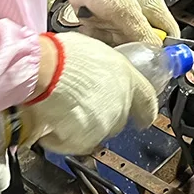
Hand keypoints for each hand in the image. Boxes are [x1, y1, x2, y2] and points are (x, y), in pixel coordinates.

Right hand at [22, 33, 157, 154]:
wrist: (46, 69)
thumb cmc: (62, 54)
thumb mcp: (91, 50)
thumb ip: (101, 68)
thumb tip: (95, 72)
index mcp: (126, 76)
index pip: (147, 100)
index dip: (145, 110)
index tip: (144, 118)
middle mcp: (121, 102)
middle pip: (117, 118)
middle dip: (101, 114)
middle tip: (79, 102)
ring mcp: (106, 122)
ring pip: (97, 132)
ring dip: (82, 125)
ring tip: (60, 108)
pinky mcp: (88, 139)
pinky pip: (76, 143)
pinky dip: (63, 137)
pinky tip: (52, 120)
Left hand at [59, 0, 180, 46]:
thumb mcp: (126, 11)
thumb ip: (142, 33)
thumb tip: (156, 52)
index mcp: (154, 6)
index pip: (171, 34)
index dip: (165, 49)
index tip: (153, 58)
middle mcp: (141, 12)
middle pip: (143, 42)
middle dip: (128, 42)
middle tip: (116, 34)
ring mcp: (123, 17)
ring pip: (122, 41)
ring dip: (109, 37)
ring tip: (100, 23)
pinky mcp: (107, 20)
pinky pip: (105, 37)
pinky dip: (97, 33)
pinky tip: (92, 22)